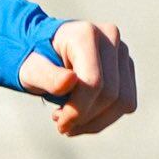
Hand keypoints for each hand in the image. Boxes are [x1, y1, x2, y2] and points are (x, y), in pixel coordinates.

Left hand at [17, 20, 137, 137]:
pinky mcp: (127, 68)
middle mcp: (110, 38)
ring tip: (71, 121)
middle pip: (111, 94)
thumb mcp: (31, 69)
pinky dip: (104, 117)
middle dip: (85, 118)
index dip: (78, 110)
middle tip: (61, 124)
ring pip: (124, 102)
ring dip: (96, 122)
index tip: (59, 123)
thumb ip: (47, 76)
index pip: (93, 83)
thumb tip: (70, 81)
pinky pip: (127, 103)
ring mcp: (123, 52)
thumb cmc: (36, 61)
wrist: (44, 50)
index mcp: (85, 34)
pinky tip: (83, 114)